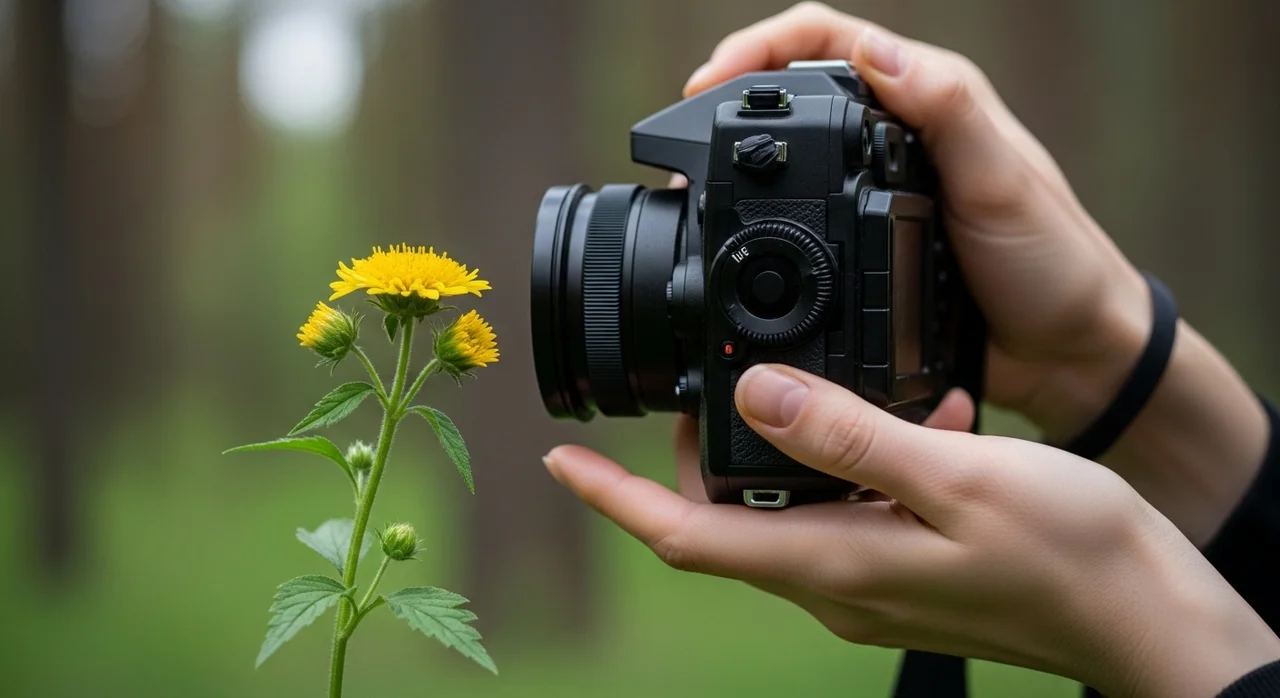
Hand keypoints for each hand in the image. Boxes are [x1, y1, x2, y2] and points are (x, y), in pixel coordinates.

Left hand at [543, 365, 1279, 697]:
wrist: (1143, 613)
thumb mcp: (953, 476)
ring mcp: (869, 580)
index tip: (559, 459)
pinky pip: (851, 506)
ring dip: (795, 441)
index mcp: (832, 562)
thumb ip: (848, 435)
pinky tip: (920, 414)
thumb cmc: (1066, 553)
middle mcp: (835, 582)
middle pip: (727, 514)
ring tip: (828, 381)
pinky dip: (860, 454)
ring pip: (791, 503)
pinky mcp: (903, 569)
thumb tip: (754, 393)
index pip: (686, 535)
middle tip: (706, 381)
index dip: (613, 497)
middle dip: (700, 450)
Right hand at [677, 2, 1268, 544]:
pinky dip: (765, 214)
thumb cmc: (1053, 261)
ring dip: (740, 159)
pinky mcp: (868, 239)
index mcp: (927, 97)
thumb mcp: (1001, 182)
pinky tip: (743, 237)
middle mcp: (898, 133)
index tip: (707, 84)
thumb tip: (878, 52)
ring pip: (792, 153)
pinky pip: (803, 212)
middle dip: (730, 99)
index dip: (758, 50)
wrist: (1067, 351)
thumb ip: (948, 112)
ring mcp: (878, 186)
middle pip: (794, 88)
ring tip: (698, 188)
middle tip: (688, 141)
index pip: (826, 41)